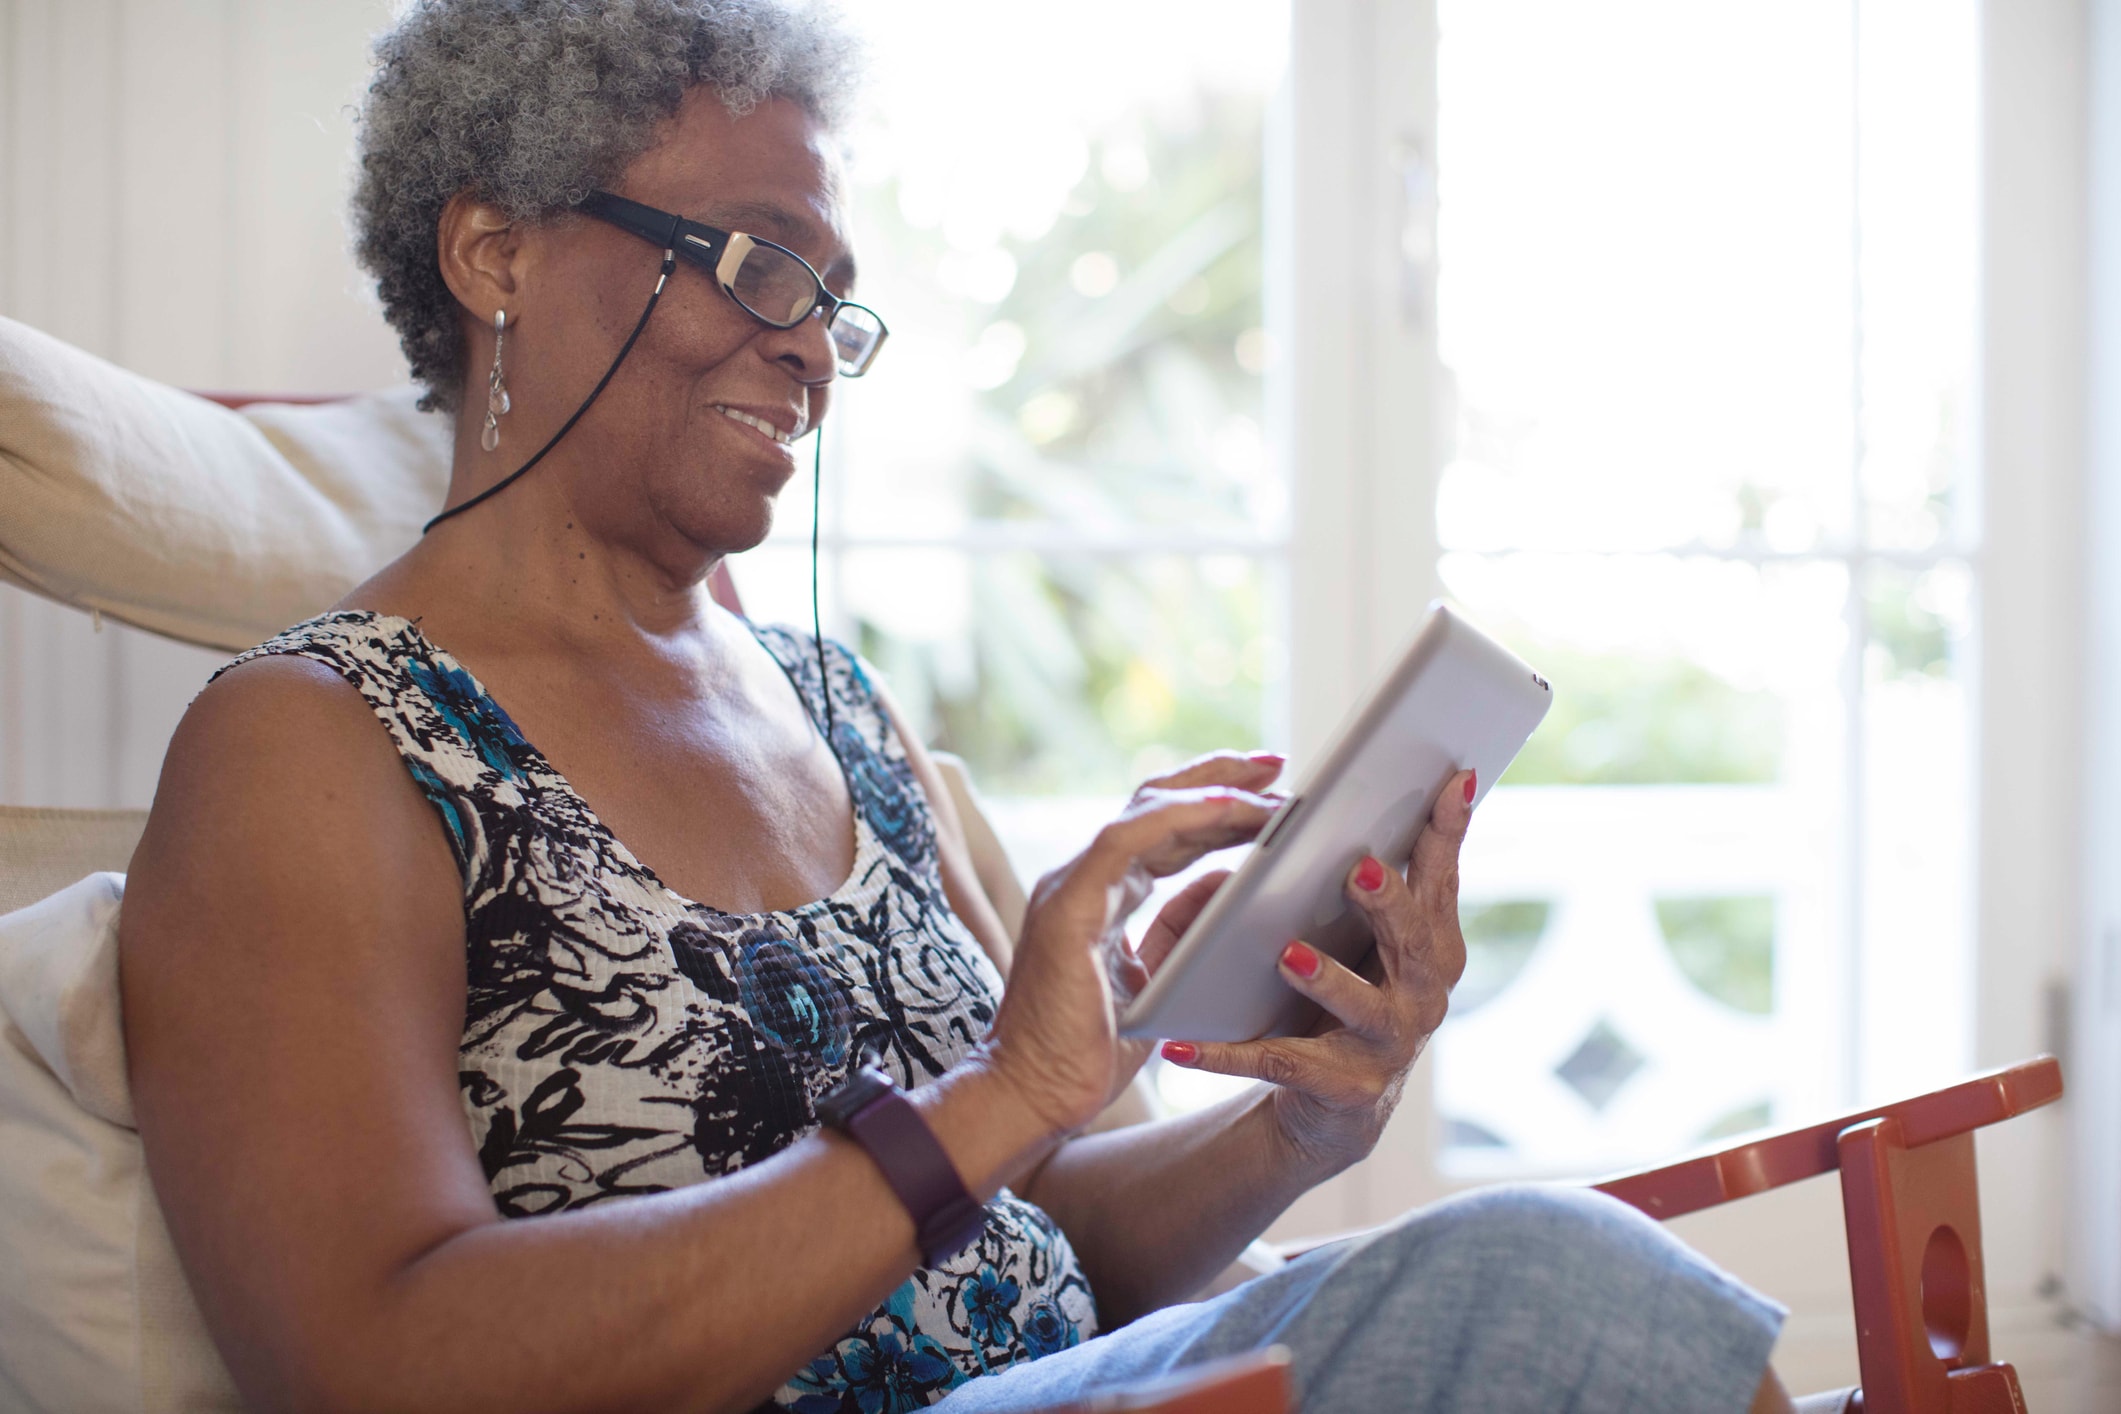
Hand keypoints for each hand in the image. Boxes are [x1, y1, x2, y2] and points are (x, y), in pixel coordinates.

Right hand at [979, 753, 1285, 1137]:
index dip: (1214, 806)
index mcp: (1101, 896)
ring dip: (1212, 791)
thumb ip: (1184, 931)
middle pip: (1156, 804)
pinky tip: (1228, 809)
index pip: (1162, 831)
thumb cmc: (1086, 1053)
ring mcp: (1070, 885)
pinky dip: (1180, 817)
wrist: (1032, 1097)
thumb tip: (1233, 884)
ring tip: (1268, 780)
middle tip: (1277, 763)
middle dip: (1218, 779)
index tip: (1268, 791)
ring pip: (1146, 809)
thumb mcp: (1156, 982)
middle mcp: (1082, 879)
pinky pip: (1127, 839)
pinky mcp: (1068, 904)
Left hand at [1160, 768, 1474, 1178]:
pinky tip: (1182, 1043)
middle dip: (1388, 905)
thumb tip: (1345, 794)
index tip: (1453, 779)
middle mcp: (1423, 994)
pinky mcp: (1344, 1089)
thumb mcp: (1367, 935)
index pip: (1441, 878)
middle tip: (1357, 870)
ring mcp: (1388, 1046)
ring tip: (1288, 955)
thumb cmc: (1350, 993)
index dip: (1449, 832)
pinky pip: (1281, 1065)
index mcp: (1431, 944)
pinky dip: (1228, 1055)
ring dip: (1327, 980)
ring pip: (1360, 1008)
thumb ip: (1373, 876)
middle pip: (1415, 943)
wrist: (1334, 1106)